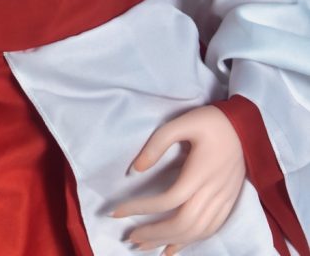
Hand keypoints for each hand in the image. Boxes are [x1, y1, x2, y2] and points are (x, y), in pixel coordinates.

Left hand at [109, 105, 245, 254]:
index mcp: (200, 172)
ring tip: (145, 246)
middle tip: (130, 237)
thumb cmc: (211, 121)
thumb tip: (136, 169)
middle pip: (182, 223)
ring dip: (169, 241)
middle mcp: (213, 191)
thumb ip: (158, 144)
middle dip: (154, 234)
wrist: (246, 126)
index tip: (118, 212)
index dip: (142, 209)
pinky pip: (210, 229)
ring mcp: (224, 199)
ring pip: (196, 231)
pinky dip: (190, 241)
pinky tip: (173, 247)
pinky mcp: (228, 202)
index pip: (168, 200)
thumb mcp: (181, 122)